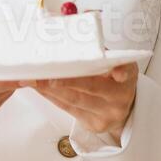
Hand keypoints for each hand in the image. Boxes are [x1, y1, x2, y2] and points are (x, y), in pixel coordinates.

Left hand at [22, 62, 137, 143]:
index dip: (119, 71)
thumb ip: (101, 54)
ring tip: (33, 79)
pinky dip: (52, 96)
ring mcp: (106, 115)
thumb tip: (70, 35)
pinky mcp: (93, 125)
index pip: (124, 73)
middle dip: (66, 81)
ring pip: (75, 100)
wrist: (121, 109)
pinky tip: (39, 88)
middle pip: (91, 88)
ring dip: (51, 89)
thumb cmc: (113, 79)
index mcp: (127, 78)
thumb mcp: (116, 64)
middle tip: (46, 75)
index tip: (116, 72)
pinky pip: (68, 109)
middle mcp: (119, 98)